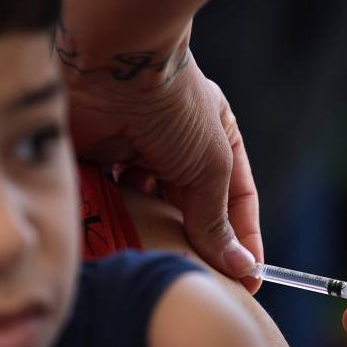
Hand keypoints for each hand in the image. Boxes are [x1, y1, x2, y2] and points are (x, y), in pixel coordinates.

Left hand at [59, 39, 261, 286]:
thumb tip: (240, 267)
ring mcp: (135, 154)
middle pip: (189, 210)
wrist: (112, 66)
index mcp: (215, 141)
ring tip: (152, 262)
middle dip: (192, 243)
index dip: (243, 240)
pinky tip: (114, 241)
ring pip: (146, 210)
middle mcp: (176, 148)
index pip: (236, 200)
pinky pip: (107, 202)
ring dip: (149, 235)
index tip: (248, 280)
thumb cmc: (174, 106)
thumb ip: (216, 219)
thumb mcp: (210, 164)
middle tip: (195, 280)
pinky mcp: (98, 161)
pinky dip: (110, 222)